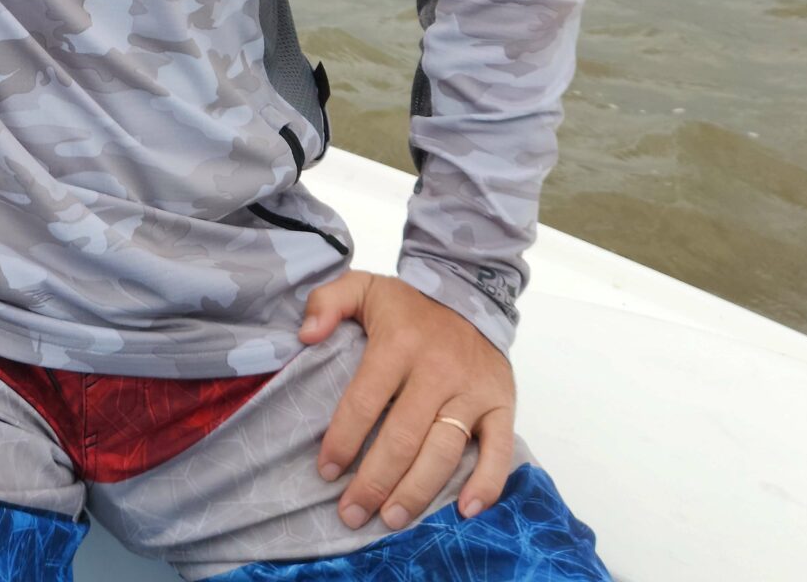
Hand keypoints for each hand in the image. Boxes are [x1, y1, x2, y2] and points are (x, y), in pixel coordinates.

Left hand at [301, 270, 516, 531]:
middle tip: (351, 513)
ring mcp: (472, 391)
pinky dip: (486, 484)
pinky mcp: (501, 404)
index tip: (326, 471)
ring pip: (443, 451)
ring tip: (391, 519)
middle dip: (374, 482)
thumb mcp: (362, 288)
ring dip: (417, 491)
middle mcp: (437, 370)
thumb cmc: (409, 305)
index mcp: (399, 344)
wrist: (471, 294)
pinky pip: (498, 450)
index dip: (343, 440)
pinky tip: (465, 511)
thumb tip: (305, 335)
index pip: (364, 400)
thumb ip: (325, 302)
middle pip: (402, 437)